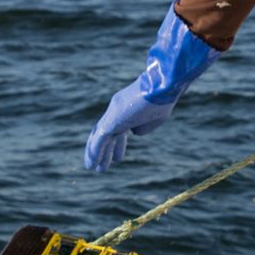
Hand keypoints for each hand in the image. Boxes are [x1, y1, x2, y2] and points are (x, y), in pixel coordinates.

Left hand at [83, 9, 219, 170]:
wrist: (163, 85)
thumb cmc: (163, 99)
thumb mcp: (156, 118)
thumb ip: (144, 126)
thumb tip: (134, 133)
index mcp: (128, 110)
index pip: (119, 130)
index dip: (119, 146)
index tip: (119, 159)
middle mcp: (117, 111)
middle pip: (107, 134)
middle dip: (105, 151)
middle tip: (102, 167)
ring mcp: (113, 113)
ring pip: (99, 137)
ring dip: (96, 154)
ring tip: (94, 169)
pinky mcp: (112, 118)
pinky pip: (99, 138)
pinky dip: (94, 150)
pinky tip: (91, 162)